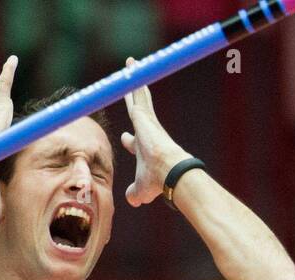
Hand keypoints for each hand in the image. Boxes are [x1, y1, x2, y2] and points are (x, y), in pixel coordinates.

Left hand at [120, 57, 191, 206]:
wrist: (169, 173)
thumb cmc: (158, 183)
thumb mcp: (141, 191)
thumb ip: (135, 194)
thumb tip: (131, 200)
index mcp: (145, 149)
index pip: (135, 141)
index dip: (129, 141)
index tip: (125, 138)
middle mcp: (146, 132)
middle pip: (138, 112)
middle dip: (133, 101)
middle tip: (128, 89)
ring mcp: (146, 121)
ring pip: (139, 95)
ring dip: (134, 80)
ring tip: (130, 64)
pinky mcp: (144, 114)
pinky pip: (137, 89)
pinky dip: (134, 77)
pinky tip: (130, 63)